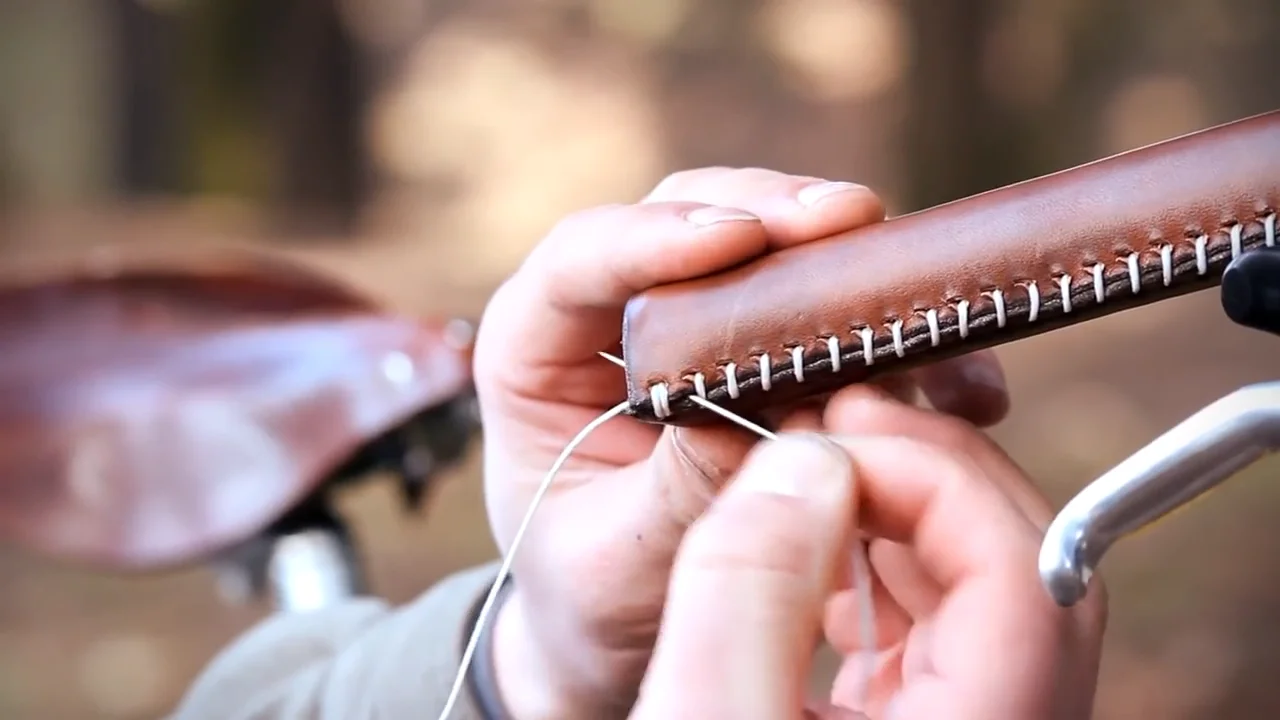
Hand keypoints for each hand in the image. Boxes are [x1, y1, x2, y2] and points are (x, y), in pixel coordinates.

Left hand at [472, 168, 1012, 717]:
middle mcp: (615, 314)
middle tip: (848, 219)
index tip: (732, 239)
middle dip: (771, 215)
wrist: (631, 631)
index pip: (579, 262)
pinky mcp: (770, 347)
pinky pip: (835, 314)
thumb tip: (779, 416)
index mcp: (537, 354)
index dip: (653, 238)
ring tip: (915, 306)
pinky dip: (895, 335)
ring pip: (769, 245)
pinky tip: (959, 383)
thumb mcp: (618, 562)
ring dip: (846, 266)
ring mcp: (700, 320)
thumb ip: (678, 491)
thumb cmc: (595, 592)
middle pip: (688, 216)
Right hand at [632, 416, 1107, 719]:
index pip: (1030, 577)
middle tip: (831, 427)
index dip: (943, 477)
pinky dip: (875, 566)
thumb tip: (810, 461)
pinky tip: (808, 550)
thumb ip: (749, 585)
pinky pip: (929, 628)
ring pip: (979, 589)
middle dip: (929, 476)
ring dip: (901, 513)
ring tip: (809, 477)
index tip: (837, 436)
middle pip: (1024, 569)